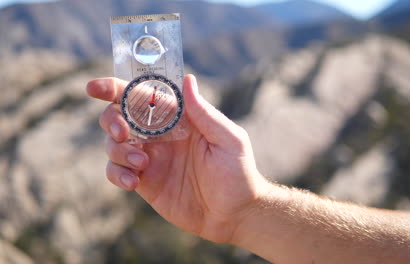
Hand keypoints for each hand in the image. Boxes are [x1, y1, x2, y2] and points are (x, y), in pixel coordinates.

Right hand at [86, 75, 267, 243]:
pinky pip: (116, 172)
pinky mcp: (145, 182)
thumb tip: (187, 79)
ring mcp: (150, 158)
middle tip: (123, 132)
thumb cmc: (238, 173)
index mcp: (178, 118)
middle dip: (111, 119)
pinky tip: (134, 182)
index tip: (95, 88)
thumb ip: (204, 113)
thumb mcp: (228, 139)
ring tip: (142, 163)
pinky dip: (117, 174)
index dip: (116, 88)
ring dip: (118, 150)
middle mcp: (160, 135)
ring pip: (113, 144)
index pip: (143, 95)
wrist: (233, 214)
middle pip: (119, 116)